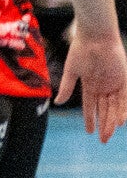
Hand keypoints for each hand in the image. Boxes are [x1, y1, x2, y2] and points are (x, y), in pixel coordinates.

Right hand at [58, 20, 126, 143]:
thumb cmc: (81, 50)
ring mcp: (115, 84)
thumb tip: (57, 103)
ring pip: (115, 107)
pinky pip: (125, 99)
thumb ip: (67, 87)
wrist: (96, 36)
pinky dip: (123, 110)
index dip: (89, 119)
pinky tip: (120, 121)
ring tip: (110, 134)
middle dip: (104, 125)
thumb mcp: (72, 71)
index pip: (90, 106)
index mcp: (89, 85)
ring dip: (113, 121)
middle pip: (104, 110)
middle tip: (103, 140)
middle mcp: (103, 87)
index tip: (88, 132)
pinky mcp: (124, 80)